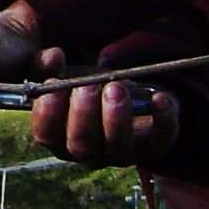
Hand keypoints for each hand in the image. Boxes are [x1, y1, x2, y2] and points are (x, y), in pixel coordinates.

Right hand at [28, 47, 180, 167]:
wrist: (125, 96)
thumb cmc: (83, 88)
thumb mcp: (61, 74)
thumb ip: (46, 65)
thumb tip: (54, 55)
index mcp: (59, 136)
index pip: (46, 136)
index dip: (47, 116)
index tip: (52, 88)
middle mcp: (87, 152)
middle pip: (82, 146)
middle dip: (83, 115)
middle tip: (87, 87)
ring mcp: (120, 153)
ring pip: (117, 147)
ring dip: (116, 118)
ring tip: (115, 87)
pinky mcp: (152, 147)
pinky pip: (160, 141)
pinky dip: (163, 121)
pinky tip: (159, 98)